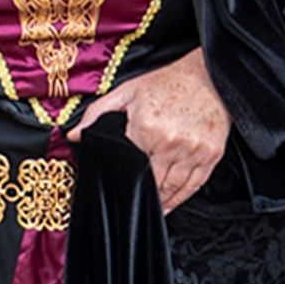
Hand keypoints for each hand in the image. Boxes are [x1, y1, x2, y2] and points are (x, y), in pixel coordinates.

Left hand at [81, 50, 229, 211]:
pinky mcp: (211, 154)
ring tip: (150, 209)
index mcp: (146, 128)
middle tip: (131, 205)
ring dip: (161, 202)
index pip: (130, 166)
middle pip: (152, 182)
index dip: (122, 178)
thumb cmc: (168, 82)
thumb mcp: (128, 91)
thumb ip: (98, 113)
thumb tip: (74, 135)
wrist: (210, 75)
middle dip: (141, 195)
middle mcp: (170, 142)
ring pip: (173, 188)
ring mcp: (193, 150)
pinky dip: (181, 198)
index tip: (118, 187)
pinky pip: (194, 185)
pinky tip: (170, 204)